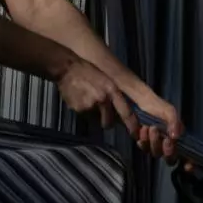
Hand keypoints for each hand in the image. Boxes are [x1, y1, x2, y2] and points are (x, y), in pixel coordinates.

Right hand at [54, 55, 180, 160]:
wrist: (67, 68)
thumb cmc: (90, 72)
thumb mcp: (109, 82)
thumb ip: (115, 97)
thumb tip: (121, 114)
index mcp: (113, 91)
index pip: (126, 113)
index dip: (132, 125)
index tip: (135, 134)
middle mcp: (102, 100)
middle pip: (108, 123)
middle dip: (108, 123)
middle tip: (104, 114)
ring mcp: (88, 106)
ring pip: (95, 120)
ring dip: (95, 116)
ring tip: (90, 101)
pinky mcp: (77, 109)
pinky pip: (85, 117)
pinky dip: (85, 112)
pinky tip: (82, 100)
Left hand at [134, 93, 184, 163]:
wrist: (135, 103)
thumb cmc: (156, 106)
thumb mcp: (169, 111)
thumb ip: (175, 122)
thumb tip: (176, 136)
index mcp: (179, 137)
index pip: (188, 156)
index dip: (190, 163)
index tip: (188, 166)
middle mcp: (169, 144)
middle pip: (171, 159)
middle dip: (169, 151)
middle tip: (166, 140)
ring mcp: (155, 145)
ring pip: (157, 154)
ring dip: (154, 143)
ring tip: (151, 128)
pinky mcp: (143, 144)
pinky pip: (144, 149)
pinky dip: (143, 142)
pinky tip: (142, 131)